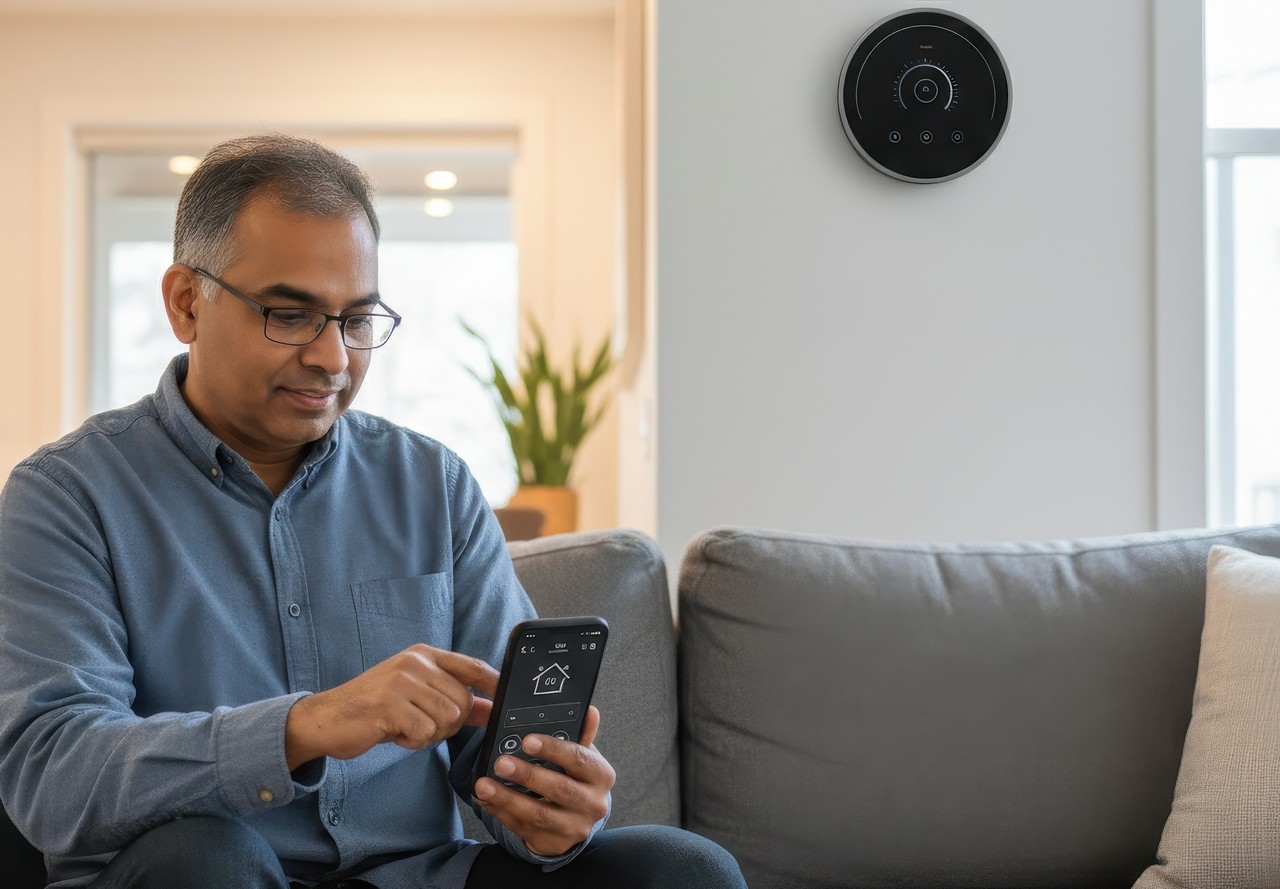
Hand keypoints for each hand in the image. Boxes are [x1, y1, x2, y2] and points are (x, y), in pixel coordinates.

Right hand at [285, 644, 498, 768]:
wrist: (326, 718)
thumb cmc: (374, 708)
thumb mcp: (415, 694)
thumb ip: (453, 699)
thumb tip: (490, 707)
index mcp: (424, 655)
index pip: (472, 665)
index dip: (494, 683)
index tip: (506, 699)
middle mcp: (415, 662)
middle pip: (463, 700)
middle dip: (449, 723)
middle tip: (421, 725)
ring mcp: (402, 681)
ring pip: (447, 717)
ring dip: (430, 734)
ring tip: (405, 728)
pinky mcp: (390, 704)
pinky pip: (424, 731)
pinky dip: (413, 741)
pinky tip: (394, 733)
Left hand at [472, 705, 614, 856]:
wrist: (576, 818)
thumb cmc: (576, 778)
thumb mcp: (581, 756)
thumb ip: (580, 735)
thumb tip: (589, 711)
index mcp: (601, 776)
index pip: (579, 759)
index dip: (553, 749)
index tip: (527, 740)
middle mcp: (593, 804)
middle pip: (559, 788)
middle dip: (527, 775)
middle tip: (501, 763)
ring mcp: (574, 828)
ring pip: (538, 814)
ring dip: (507, 798)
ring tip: (483, 785)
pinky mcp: (554, 844)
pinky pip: (523, 828)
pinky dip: (501, 813)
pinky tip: (486, 800)